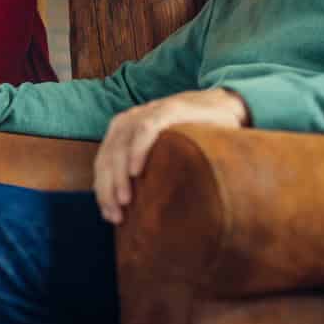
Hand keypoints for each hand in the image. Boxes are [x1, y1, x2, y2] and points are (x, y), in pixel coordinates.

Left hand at [94, 88, 249, 224]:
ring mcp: (145, 113)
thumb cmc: (191, 137)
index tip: (110, 218)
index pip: (103, 165)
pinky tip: (135, 171)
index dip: (103, 192)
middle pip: (107, 158)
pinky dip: (137, 150)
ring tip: (124, 201)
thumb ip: (148, 174)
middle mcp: (127, 122)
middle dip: (108, 190)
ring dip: (119, 176)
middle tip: (116, 217)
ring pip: (121, 146)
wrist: (221, 106)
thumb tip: (135, 211)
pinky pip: (145, 130)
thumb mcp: (163, 156)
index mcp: (121, 133)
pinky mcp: (166, 110)